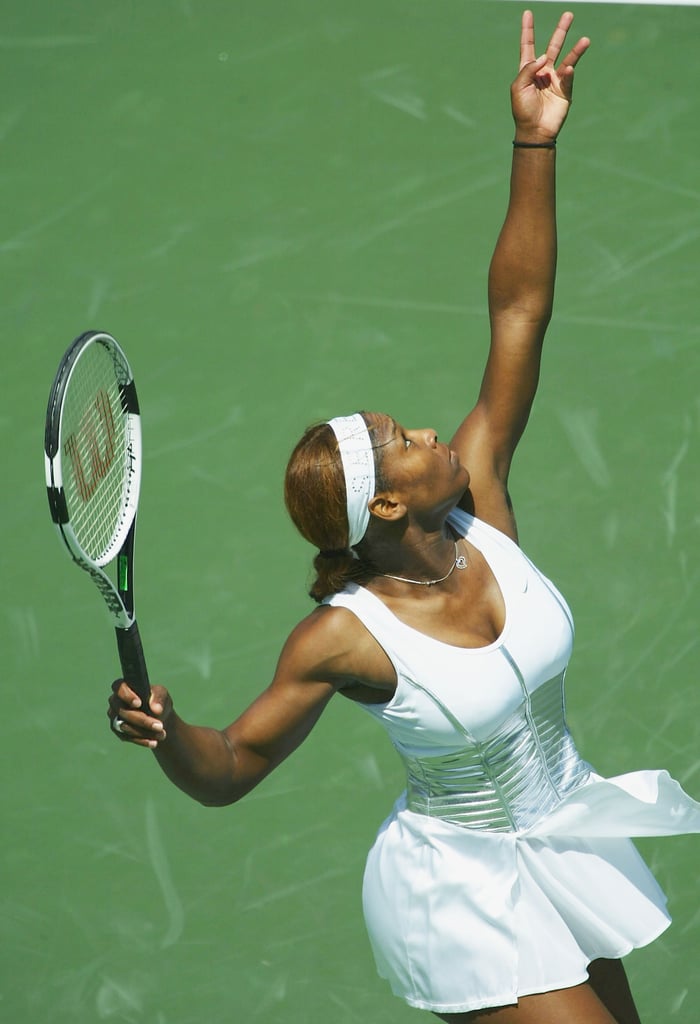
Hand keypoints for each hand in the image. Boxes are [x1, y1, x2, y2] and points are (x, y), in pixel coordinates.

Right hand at [108, 679, 171, 747]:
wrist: (160, 717)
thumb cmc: (158, 700)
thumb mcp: (162, 695)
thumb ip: (159, 698)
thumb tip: (155, 710)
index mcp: (124, 687)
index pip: (118, 687)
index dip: (126, 696)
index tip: (139, 703)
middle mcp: (115, 701)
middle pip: (122, 711)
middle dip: (142, 720)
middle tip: (159, 725)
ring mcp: (115, 717)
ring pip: (125, 726)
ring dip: (144, 732)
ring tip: (162, 734)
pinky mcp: (118, 731)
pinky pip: (127, 737)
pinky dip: (141, 740)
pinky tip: (154, 742)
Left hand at [511, 10, 589, 142]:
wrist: (534, 131)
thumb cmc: (522, 110)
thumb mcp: (518, 87)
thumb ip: (529, 69)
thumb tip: (545, 56)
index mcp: (527, 70)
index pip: (528, 46)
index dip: (528, 30)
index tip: (527, 13)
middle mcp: (542, 72)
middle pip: (553, 46)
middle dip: (561, 31)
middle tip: (568, 15)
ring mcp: (555, 80)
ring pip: (567, 59)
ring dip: (576, 50)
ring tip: (585, 39)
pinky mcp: (565, 90)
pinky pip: (568, 77)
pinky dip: (568, 72)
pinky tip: (568, 69)